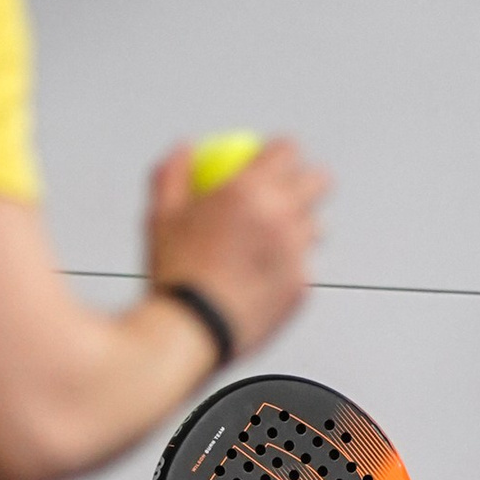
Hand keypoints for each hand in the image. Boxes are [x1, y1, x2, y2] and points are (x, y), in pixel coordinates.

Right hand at [145, 137, 327, 358]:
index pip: (286, 151)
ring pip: (315, 226)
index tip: (274, 160)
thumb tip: (183, 148)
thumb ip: (173, 174)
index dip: (282, 152)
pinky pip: (302, 267)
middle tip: (294, 190)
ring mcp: (296, 253)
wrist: (190, 332)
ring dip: (301, 226)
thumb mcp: (161, 217)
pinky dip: (288, 267)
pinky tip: (261, 278)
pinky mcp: (301, 287)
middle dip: (308, 181)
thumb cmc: (173, 274)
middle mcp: (281, 216)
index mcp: (248, 190)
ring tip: (274, 239)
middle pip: (318, 182)